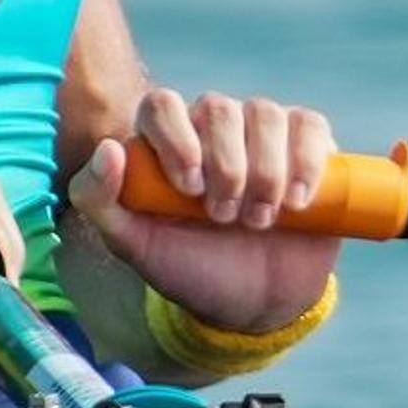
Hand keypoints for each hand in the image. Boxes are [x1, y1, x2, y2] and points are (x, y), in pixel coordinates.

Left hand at [63, 87, 340, 337]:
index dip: (176, 139)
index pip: (162, 105)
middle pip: (218, 109)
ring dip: (265, 172)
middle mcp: (212, 126)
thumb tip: (108, 149)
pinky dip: (306, 162)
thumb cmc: (187, 267)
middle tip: (224, 218)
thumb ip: (98, 200)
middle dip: (226, 167)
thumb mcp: (134, 245)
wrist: (251, 302)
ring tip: (259, 220)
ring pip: (265, 114)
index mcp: (165, 140)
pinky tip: (297, 202)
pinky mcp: (306, 144)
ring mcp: (261, 131)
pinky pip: (310, 125)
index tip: (189, 189)